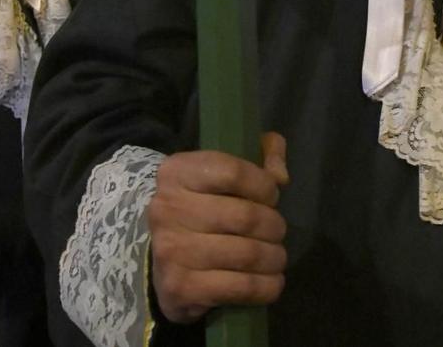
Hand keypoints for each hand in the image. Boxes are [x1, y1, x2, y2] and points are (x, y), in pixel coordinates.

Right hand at [148, 133, 289, 323]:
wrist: (160, 261)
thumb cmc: (202, 208)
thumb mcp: (224, 171)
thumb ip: (262, 155)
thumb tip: (282, 175)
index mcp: (177, 172)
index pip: (233, 172)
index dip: (264, 186)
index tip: (271, 197)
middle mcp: (167, 208)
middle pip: (246, 216)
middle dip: (275, 226)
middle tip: (277, 233)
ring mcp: (171, 250)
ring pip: (248, 254)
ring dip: (275, 258)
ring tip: (276, 258)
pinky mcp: (180, 287)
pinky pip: (240, 287)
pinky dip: (266, 286)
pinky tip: (271, 282)